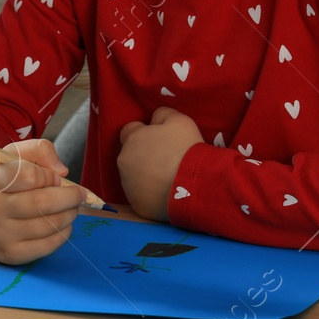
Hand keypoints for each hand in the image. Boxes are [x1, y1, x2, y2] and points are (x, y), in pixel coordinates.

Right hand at [0, 140, 82, 264]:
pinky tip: (61, 224)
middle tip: (78, 194)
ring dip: (69, 214)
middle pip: (42, 203)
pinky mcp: (11, 255)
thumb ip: (40, 150)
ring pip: (49, 224)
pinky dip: (64, 233)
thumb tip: (62, 171)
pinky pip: (49, 245)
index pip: (28, 176)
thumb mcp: (14, 157)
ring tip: (71, 208)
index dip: (47, 175)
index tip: (52, 177)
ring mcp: (0, 235)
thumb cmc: (2, 183)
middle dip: (69, 197)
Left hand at [116, 107, 204, 221]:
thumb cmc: (186, 149)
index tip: (159, 140)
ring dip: (145, 175)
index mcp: (132, 138)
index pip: (129, 130)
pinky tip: (167, 194)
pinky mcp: (136, 204)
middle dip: (143, 155)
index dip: (144, 133)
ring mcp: (128, 184)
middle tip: (166, 160)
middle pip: (130, 154)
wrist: (194, 185)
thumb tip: (154, 119)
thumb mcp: (179, 120)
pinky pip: (141, 196)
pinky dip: (150, 194)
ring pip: (133, 176)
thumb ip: (162, 114)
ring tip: (168, 178)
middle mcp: (123, 161)